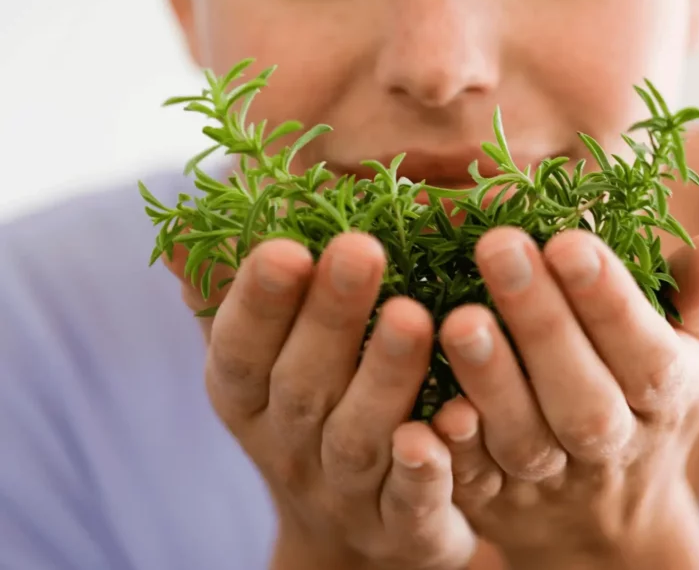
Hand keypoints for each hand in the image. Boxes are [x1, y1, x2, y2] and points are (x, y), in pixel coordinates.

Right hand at [166, 234, 475, 569]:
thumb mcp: (261, 362)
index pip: (239, 349)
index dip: (258, 301)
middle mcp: (289, 445)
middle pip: (303, 385)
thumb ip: (229, 297)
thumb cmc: (308, 414)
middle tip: (361, 248)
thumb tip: (182, 226)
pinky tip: (454, 419)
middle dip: (330, 317)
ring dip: (384, 377)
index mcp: (249, 397)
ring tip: (415, 316)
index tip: (286, 245)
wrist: (348, 534)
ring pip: (360, 437)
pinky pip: (411, 501)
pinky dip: (426, 468)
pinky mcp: (400, 528)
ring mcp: (344, 492)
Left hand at [430, 228, 698, 568]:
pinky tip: (429, 405)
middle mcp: (612, 442)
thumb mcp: (689, 353)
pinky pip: (474, 481)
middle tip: (500, 246)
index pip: (644, 350)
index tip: (569, 240)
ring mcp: (552, 478)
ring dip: (491, 381)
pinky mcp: (496, 500)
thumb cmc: (647, 402)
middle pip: (582, 394)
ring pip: (524, 437)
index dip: (608, 299)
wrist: (609, 520)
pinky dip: (453, 452)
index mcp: (665, 396)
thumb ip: (696, 297)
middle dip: (542, 322)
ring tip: (459, 317)